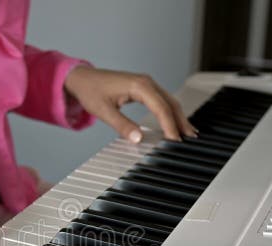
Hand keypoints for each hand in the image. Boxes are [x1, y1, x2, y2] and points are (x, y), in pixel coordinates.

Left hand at [64, 66, 195, 141]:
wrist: (83, 78)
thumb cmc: (91, 91)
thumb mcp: (104, 111)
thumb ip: (122, 125)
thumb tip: (138, 138)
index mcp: (139, 86)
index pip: (161, 108)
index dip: (170, 126)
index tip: (174, 141)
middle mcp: (146, 82)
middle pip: (170, 104)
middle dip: (180, 122)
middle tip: (189, 140)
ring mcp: (146, 84)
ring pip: (169, 101)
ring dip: (178, 117)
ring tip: (187, 134)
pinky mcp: (144, 88)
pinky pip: (162, 100)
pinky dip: (170, 112)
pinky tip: (174, 123)